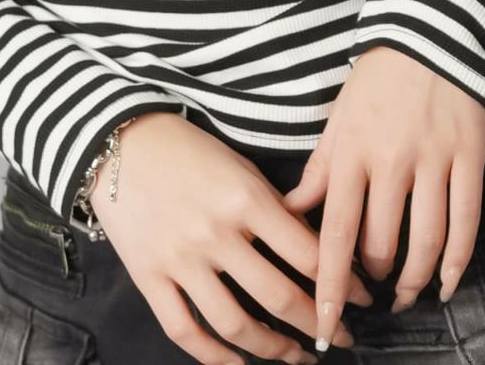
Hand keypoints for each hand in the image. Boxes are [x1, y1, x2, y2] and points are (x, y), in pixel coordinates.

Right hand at [92, 112, 374, 364]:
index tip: (362, 297)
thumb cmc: (189, 149)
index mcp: (245, 198)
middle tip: (340, 335)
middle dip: (318, 324)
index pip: (307, 254)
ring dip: (273, 349)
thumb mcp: (241, 166)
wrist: (123, 143)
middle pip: (278, 296)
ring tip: (298, 356)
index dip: (342, 282)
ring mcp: (180, 260)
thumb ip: (274, 207)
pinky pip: (185, 330)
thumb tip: (313, 248)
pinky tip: (239, 364)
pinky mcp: (149, 277)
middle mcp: (215, 233)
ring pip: (235, 324)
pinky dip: (214, 357)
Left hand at [280, 46, 484, 350]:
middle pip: (381, 244)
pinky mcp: (469, 155)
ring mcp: (434, 159)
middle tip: (368, 290)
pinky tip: (447, 282)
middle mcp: (391, 161)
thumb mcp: (337, 118)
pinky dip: (457, 260)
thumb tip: (291, 213)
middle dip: (372, 278)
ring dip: (413, 279)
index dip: (330, 285)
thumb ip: (319, 170)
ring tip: (404, 294)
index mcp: (351, 151)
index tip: (323, 325)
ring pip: (425, 241)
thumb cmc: (378, 78)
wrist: (431, 30)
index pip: (336, 233)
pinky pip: (466, 221)